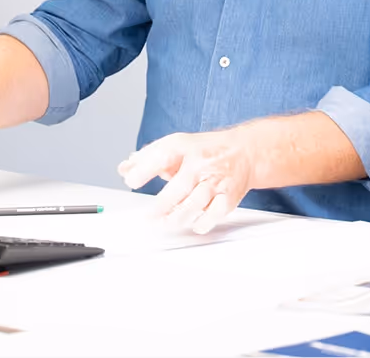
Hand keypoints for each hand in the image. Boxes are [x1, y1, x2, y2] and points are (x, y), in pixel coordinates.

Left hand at [117, 128, 253, 233]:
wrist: (245, 151)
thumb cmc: (205, 150)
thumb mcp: (177, 145)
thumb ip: (149, 157)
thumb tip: (124, 168)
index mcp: (185, 147)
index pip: (162, 155)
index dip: (144, 169)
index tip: (131, 180)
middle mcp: (201, 164)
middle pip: (180, 187)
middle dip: (161, 206)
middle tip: (148, 217)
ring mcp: (216, 181)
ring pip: (196, 203)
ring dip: (177, 218)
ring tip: (163, 224)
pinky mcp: (228, 196)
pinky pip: (215, 214)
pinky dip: (203, 223)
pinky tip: (193, 224)